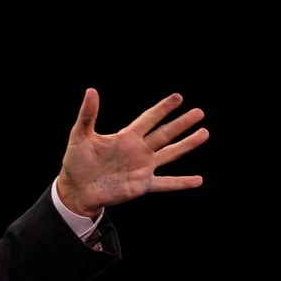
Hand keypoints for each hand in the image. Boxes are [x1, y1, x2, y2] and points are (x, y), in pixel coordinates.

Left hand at [56, 88, 207, 216]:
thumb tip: (91, 91)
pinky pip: (167, 183)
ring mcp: (143, 168)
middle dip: (181, 123)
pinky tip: (198, 180)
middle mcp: (138, 150)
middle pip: (165, 133)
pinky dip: (182, 182)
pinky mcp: (142, 185)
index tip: (178, 97)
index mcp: (126, 137)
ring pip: (170, 153)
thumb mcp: (80, 136)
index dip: (163, 108)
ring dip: (187, 145)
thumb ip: (88, 114)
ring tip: (204, 133)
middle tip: (199, 112)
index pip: (149, 119)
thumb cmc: (76, 161)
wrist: (76, 189)